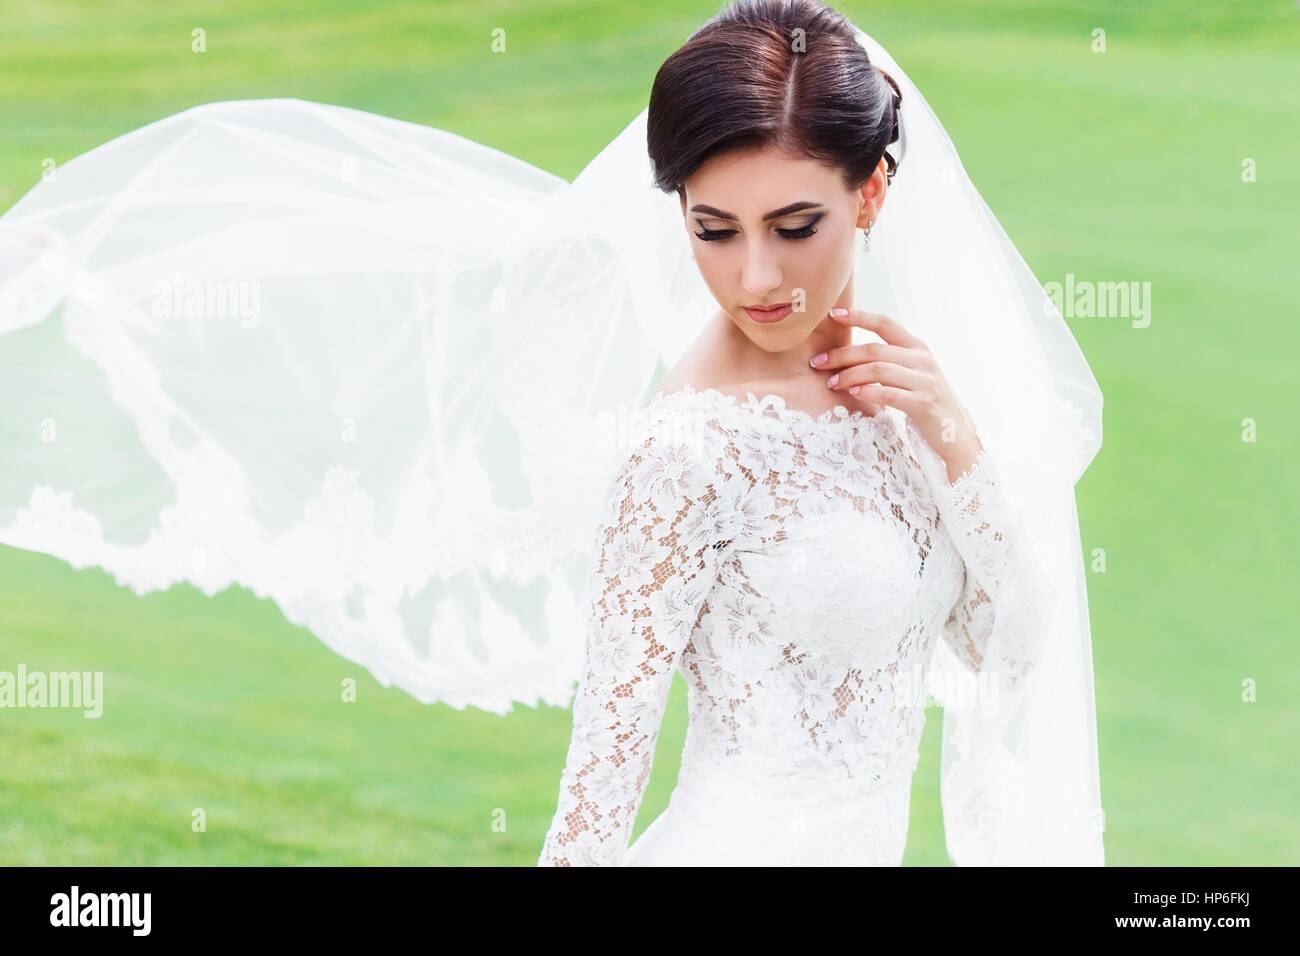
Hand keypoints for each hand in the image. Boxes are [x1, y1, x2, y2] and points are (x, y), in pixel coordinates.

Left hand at [813, 308, 983, 483]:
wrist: (954, 430)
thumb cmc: (924, 399)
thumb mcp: (911, 372)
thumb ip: (889, 359)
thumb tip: (848, 353)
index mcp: (917, 347)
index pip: (885, 323)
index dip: (859, 316)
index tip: (833, 314)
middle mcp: (922, 359)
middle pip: (874, 350)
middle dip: (841, 355)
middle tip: (818, 362)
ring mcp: (924, 381)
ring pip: (878, 370)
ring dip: (849, 376)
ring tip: (831, 383)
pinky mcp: (922, 403)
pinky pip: (888, 393)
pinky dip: (867, 392)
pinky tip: (853, 393)